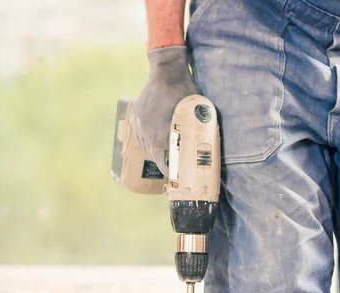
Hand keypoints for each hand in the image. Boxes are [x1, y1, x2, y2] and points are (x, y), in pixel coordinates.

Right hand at [130, 46, 198, 175]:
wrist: (167, 69)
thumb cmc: (186, 90)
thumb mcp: (195, 113)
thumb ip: (195, 130)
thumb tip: (203, 148)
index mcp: (158, 132)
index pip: (162, 159)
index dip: (169, 170)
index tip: (176, 177)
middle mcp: (145, 130)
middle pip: (153, 154)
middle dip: (163, 164)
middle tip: (173, 170)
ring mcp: (138, 122)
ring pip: (145, 145)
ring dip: (155, 153)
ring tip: (166, 159)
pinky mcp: (136, 115)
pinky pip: (141, 135)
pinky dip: (149, 141)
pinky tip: (157, 143)